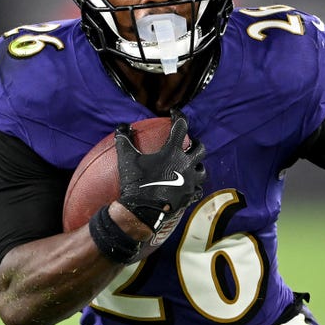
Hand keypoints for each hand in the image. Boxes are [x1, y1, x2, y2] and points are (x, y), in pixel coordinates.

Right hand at [115, 110, 205, 232]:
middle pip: (200, 148)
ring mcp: (191, 182)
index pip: (181, 127)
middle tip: (189, 142)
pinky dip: (195, 184)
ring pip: (202, 169)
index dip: (179, 116)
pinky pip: (198, 188)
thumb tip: (121, 126)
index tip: (174, 112)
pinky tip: (190, 185)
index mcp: (173, 152)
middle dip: (195, 142)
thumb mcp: (127, 159)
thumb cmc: (135, 184)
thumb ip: (124, 140)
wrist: (142, 212)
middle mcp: (186, 165)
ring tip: (191, 164)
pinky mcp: (190, 196)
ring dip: (198, 164)